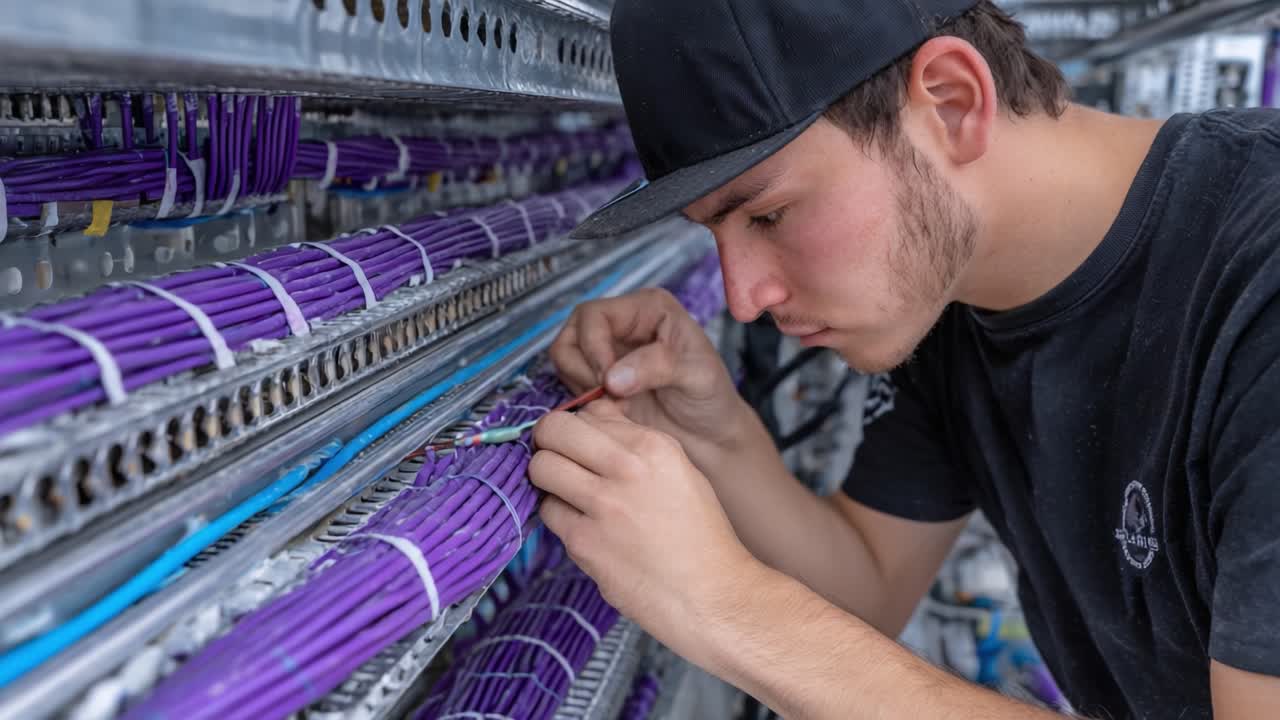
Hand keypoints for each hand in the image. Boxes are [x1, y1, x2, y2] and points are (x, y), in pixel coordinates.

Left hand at [530, 398, 757, 660]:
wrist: (711, 597)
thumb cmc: (701, 538)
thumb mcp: (681, 473)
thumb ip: (637, 444)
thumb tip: (597, 420)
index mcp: (654, 447)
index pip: (591, 412)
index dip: (579, 426)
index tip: (579, 441)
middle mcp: (627, 469)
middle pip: (554, 431)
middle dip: (548, 440)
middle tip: (555, 456)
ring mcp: (602, 506)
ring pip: (541, 469)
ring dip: (547, 478)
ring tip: (567, 492)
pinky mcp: (584, 543)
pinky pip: (549, 513)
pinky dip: (559, 516)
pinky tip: (581, 525)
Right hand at [548, 288, 748, 457]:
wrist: (710, 439)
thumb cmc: (711, 399)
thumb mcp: (695, 375)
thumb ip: (655, 367)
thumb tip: (610, 377)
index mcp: (648, 308)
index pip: (594, 314)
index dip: (593, 348)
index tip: (608, 381)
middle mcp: (623, 324)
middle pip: (572, 334)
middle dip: (583, 368)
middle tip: (611, 396)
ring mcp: (608, 352)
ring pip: (564, 359)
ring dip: (581, 385)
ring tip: (617, 404)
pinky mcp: (599, 380)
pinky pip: (570, 384)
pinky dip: (584, 401)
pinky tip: (615, 412)